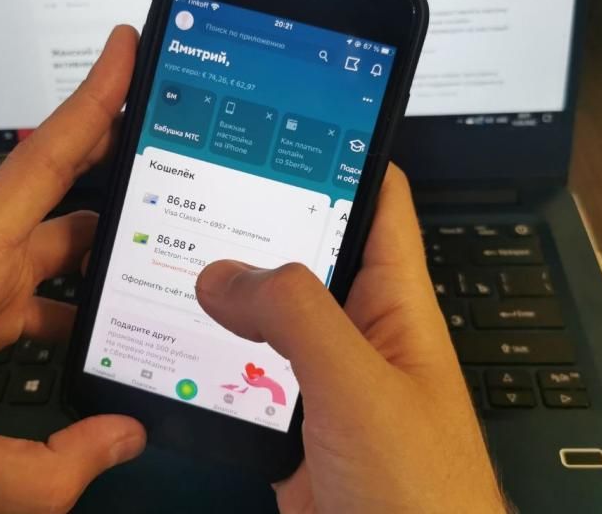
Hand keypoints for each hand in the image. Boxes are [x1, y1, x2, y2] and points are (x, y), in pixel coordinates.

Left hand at [0, 26, 144, 513]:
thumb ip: (60, 467)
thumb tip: (127, 434)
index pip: (40, 168)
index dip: (89, 105)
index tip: (122, 51)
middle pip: (54, 200)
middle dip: (115, 165)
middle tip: (173, 143)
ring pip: (43, 250)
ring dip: (98, 249)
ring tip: (158, 251)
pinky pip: (25, 294)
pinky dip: (67, 302)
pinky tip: (97, 328)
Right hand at [196, 167, 506, 512]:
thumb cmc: (426, 494)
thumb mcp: (361, 386)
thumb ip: (299, 318)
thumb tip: (227, 274)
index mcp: (395, 303)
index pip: (375, 198)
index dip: (338, 152)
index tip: (285, 124)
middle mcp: (360, 332)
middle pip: (304, 254)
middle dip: (255, 226)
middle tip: (198, 194)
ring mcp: (324, 379)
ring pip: (268, 317)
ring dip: (226, 299)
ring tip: (175, 265)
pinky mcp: (294, 423)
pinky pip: (247, 374)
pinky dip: (214, 361)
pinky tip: (181, 352)